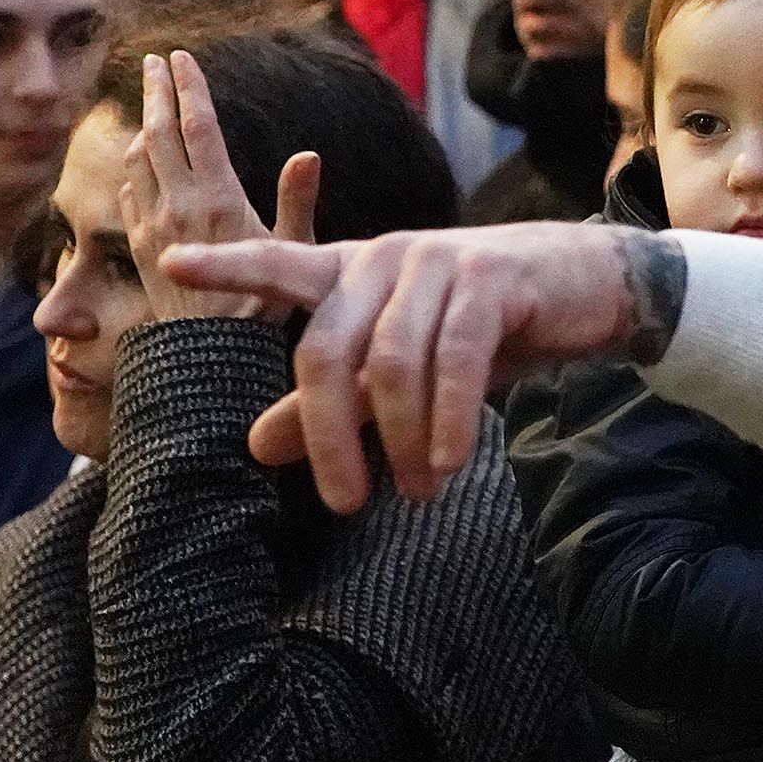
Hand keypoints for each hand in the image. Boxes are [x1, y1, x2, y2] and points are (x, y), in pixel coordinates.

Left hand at [123, 51, 320, 322]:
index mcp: (219, 199)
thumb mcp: (293, 254)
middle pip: (160, 133)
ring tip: (147, 103)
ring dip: (142, 125)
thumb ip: (296, 202)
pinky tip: (138, 163)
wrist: (206, 359)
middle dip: (156, 92)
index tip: (181, 56)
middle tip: (154, 62)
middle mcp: (180, 206)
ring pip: (139, 159)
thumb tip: (307, 155)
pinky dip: (134, 167)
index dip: (189, 88)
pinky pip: (130, 192)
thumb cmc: (262, 308)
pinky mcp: (140, 247)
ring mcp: (154, 225)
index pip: (197, 128)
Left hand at [159, 221, 683, 511]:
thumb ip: (332, 402)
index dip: (230, 263)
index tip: (174, 258)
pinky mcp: (490, 280)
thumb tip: (256, 445)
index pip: (279, 265)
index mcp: (352, 272)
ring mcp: (437, 263)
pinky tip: (449, 460)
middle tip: (346, 503)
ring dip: (400, 440)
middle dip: (330, 437)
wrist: (589, 287)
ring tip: (417, 490)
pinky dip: (449, 419)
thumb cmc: (488, 327)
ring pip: (391, 364)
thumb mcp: (402, 369)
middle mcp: (385, 258)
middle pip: (327, 351)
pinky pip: (456, 359)